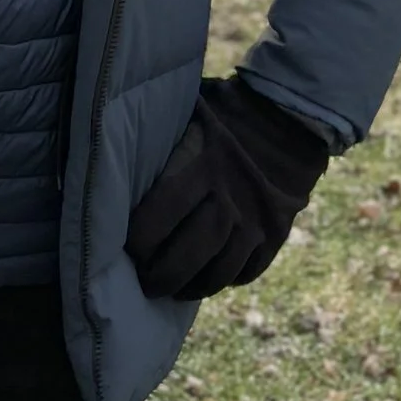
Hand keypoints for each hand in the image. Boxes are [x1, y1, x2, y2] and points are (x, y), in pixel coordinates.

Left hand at [126, 76, 328, 300]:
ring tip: (171, 289)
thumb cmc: (225, 113)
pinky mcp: (276, 234)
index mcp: (205, 161)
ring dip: (192, 286)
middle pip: (194, 250)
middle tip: (144, 282)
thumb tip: (112, 138)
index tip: (126, 248)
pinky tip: (204, 280)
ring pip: (221, 270)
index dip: (141, 237)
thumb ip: (162, 132)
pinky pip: (247, 271)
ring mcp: (258, 219)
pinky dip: (224, 281)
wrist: (288, 118)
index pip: (165, 210)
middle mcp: (233, 194)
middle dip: (164, 274)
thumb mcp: (193, 111)